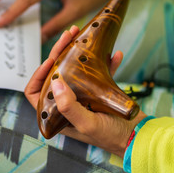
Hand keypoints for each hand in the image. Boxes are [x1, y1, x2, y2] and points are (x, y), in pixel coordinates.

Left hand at [24, 25, 146, 157]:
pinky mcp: (97, 91)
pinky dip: (104, 63)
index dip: (38, 75)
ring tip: (81, 34)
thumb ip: (69, 106)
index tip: (51, 60)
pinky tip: (113, 53)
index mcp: (56, 114)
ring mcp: (80, 95)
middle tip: (69, 35)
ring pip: (72, 69)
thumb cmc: (111, 136)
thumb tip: (54, 81)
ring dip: (77, 52)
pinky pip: (96, 73)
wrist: (138, 138)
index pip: (35, 92)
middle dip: (59, 53)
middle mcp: (65, 103)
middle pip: (54, 74)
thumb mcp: (87, 123)